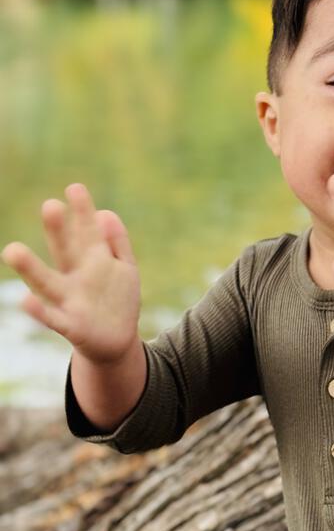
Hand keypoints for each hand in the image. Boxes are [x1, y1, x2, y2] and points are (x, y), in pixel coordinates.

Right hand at [1, 183, 140, 362]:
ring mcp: (69, 301)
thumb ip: (116, 241)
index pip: (86, 232)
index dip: (82, 212)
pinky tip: (24, 300)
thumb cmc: (117, 299)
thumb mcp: (124, 267)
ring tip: (12, 249)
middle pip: (65, 252)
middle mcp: (76, 277)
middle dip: (58, 231)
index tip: (74, 187)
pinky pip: (51, 318)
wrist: (116, 343)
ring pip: (48, 283)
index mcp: (92, 261)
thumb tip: (106, 213)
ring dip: (30, 268)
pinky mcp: (69, 326)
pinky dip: (38, 311)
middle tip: (50, 206)